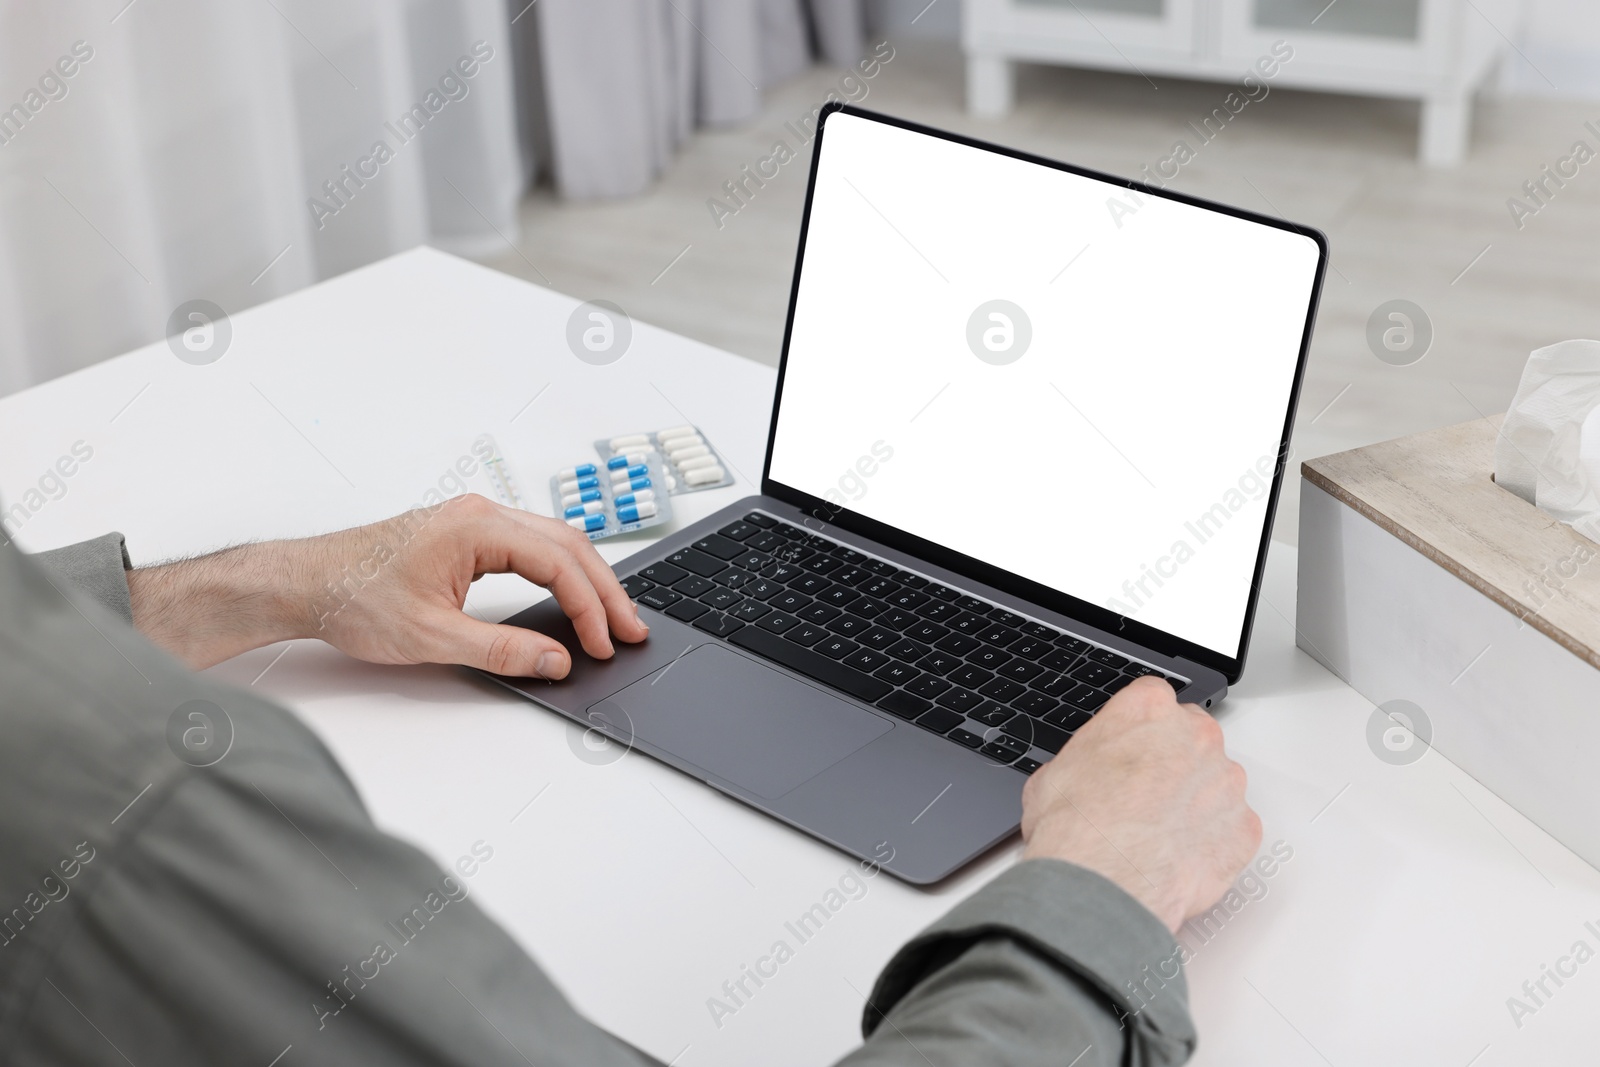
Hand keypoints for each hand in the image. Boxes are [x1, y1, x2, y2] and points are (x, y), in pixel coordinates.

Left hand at [128, 494, 648, 675]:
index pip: (559, 563)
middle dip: (605, 591)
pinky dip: (562, 572)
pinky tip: (573, 596)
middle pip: (570, 545)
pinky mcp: (468, 535)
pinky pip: (533, 546)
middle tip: (630, 631)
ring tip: (612, 618)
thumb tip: (555, 660)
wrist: (306, 582)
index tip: (604, 644)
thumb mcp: (432, 637)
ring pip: (555, 542)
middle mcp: (482, 514)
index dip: (590, 607)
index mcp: (478, 528)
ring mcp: (476, 521)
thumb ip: (502, 650)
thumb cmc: (353, 597)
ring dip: (587, 580)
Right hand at [1019, 677, 1260, 932]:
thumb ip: (1090, 759)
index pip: (1154, 700)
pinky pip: (1233, 829)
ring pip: (1216, 784)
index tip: (1132, 750)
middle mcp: (1196, 737)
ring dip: (1196, 802)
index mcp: (1149, 709)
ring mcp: (1226, 783)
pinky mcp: (1244, 828)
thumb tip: (1085, 775)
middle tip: (1143, 797)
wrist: (1103, 883)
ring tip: (1161, 834)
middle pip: (1193, 738)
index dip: (1139, 730)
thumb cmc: (1077, 827)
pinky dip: (1214, 842)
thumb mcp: (1055, 772)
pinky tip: (1181, 856)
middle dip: (1173, 763)